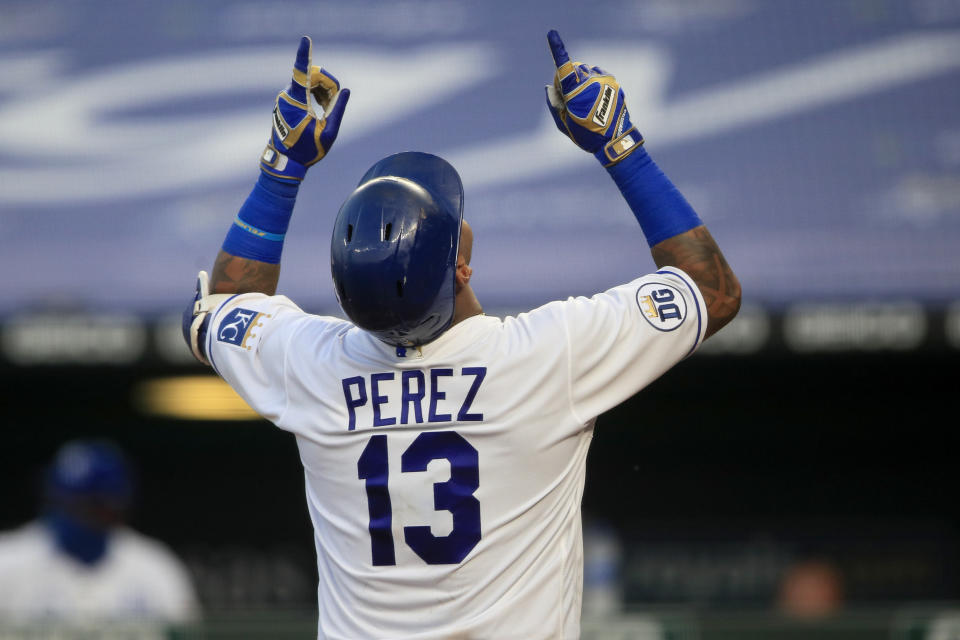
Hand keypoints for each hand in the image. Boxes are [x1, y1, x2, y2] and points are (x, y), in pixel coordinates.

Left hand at [260, 36, 349, 180]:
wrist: (285, 161)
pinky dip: (316, 94)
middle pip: (313, 76)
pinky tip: (321, 108)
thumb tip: (345, 91)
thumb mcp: (329, 132)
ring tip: (326, 111)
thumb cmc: (307, 149)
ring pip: (310, 82)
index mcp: (296, 101)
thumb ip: (338, 109)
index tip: (306, 39)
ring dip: (323, 91)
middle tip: (332, 106)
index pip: (301, 72)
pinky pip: (304, 88)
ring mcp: (285, 97)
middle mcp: (287, 95)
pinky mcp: (286, 100)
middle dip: (328, 86)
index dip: (304, 54)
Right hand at [544, 30, 642, 166]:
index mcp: (576, 94)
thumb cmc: (586, 135)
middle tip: (569, 99)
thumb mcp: (564, 124)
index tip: (552, 33)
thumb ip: (554, 104)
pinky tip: (594, 95)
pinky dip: (592, 80)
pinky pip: (597, 72)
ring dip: (581, 80)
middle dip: (567, 80)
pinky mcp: (612, 81)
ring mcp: (604, 81)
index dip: (557, 49)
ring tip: (584, 100)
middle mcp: (591, 83)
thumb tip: (550, 86)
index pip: (564, 68)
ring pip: (585, 70)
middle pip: (573, 70)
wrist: (615, 140)